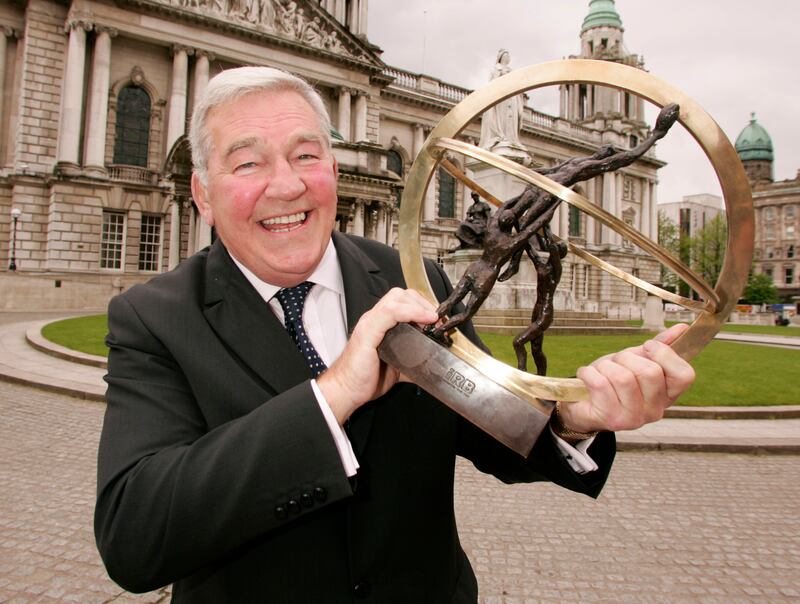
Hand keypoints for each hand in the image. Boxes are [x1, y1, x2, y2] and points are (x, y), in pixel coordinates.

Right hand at [316, 288, 438, 424]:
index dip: (422, 305)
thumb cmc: (365, 379)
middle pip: (401, 295)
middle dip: (423, 303)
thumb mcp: (396, 367)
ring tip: (432, 320)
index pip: (402, 301)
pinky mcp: (367, 332)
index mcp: (380, 324)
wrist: (345, 391)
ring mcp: (369, 323)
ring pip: (396, 298)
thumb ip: (411, 360)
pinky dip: (411, 312)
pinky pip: (390, 312)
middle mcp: (373, 319)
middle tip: (436, 320)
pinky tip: (425, 320)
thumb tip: (432, 365)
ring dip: (419, 306)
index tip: (438, 319)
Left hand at [557, 323, 695, 433]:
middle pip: (651, 372)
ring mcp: (635, 418)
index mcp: (668, 394)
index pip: (685, 375)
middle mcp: (655, 410)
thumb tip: (681, 328)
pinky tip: (586, 376)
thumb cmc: (612, 380)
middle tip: (616, 362)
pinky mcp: (612, 420)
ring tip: (600, 371)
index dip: (665, 354)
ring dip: (605, 366)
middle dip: (627, 357)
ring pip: (623, 378)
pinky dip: (588, 373)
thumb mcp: (636, 360)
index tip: (647, 347)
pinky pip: (600, 384)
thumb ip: (660, 346)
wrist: (583, 403)